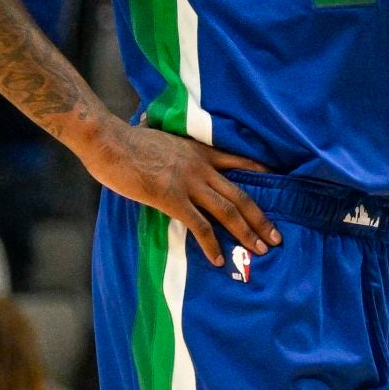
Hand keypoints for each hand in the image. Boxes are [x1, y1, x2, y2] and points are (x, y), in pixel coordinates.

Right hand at [81, 121, 277, 268]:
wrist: (110, 142)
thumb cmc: (127, 139)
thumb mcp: (160, 135)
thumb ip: (172, 143)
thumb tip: (160, 130)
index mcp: (201, 151)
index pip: (240, 161)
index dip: (261, 176)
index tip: (278, 187)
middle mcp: (202, 167)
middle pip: (241, 195)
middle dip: (261, 219)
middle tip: (276, 238)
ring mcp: (189, 184)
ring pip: (228, 211)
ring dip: (246, 233)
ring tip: (260, 251)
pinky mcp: (172, 199)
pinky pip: (199, 226)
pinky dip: (211, 244)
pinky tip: (218, 259)